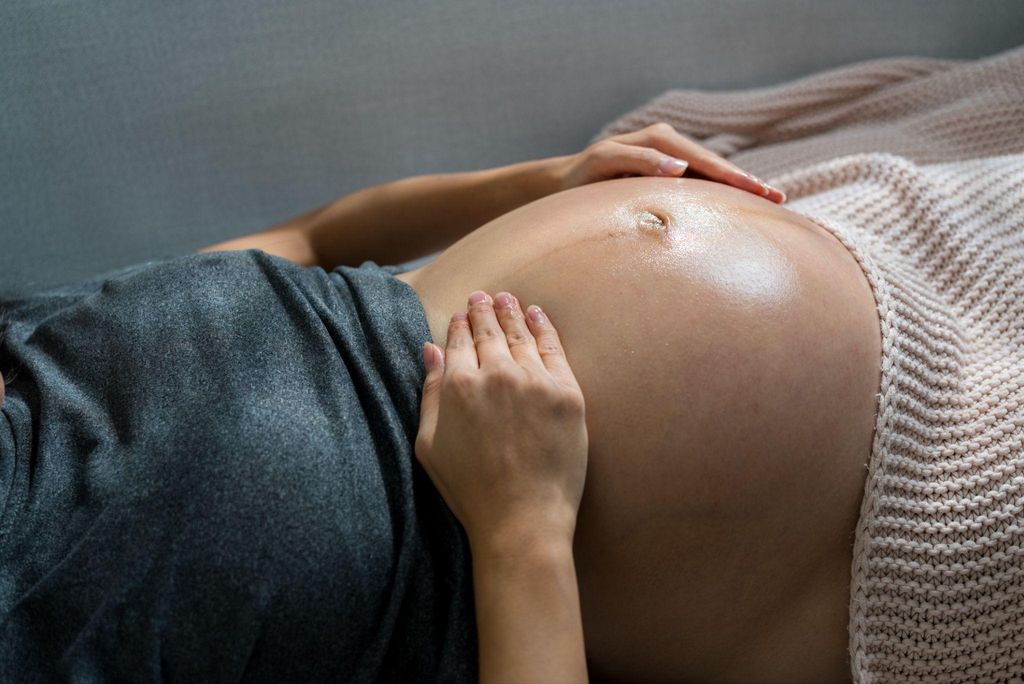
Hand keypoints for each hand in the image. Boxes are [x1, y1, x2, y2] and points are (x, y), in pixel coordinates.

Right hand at [415, 290, 587, 554]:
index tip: (462, 314)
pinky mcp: (566, 393)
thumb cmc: (470, 489)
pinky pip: (554, 349)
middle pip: (490, 331)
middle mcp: (496, 374)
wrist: (522, 518)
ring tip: (508, 299)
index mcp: (458, 384)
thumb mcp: (430, 445)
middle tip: (483, 296)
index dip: (461, 324)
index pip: (460, 341)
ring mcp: (534, 381)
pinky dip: (544, 327)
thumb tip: (431, 349)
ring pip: (521, 335)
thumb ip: (430, 392)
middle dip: (484, 310)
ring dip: (513, 313)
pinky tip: (538, 316)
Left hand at [554, 121, 785, 202]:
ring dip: (739, 189)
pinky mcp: (667, 177)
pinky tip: (739, 208)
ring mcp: (670, 160)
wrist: (565, 183)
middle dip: (747, 183)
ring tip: (770, 204)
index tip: (759, 192)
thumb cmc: (580, 177)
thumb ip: (638, 161)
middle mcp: (669, 145)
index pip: (705, 161)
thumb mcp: (604, 164)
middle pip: (716, 166)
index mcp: (660, 140)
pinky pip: (700, 184)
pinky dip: (721, 194)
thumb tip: (680, 167)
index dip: (734, 177)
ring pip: (712, 175)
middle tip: (778, 201)